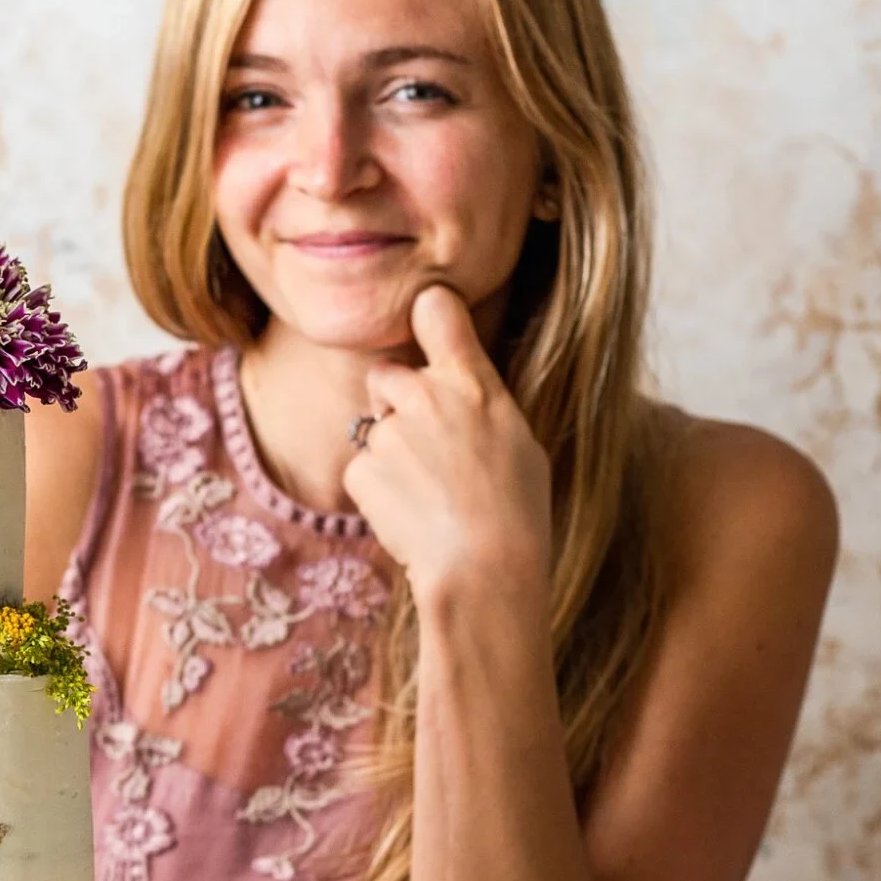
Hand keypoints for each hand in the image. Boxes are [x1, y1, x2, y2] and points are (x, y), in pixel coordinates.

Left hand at [342, 285, 551, 606]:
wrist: (484, 568)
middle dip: (393, 401)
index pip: (438, 313)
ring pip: (373, 431)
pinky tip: (408, 515)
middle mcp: (425, 396)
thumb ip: (479, 407)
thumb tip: (464, 401)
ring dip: (389, 456)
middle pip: (386, 375)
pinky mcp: (362, 470)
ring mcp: (389, 432)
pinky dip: (375, 493)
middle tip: (422, 448)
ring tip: (426, 497)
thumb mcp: (519, 442)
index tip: (424, 316)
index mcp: (472, 384)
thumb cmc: (516, 512)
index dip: (427, 313)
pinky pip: (361, 472)